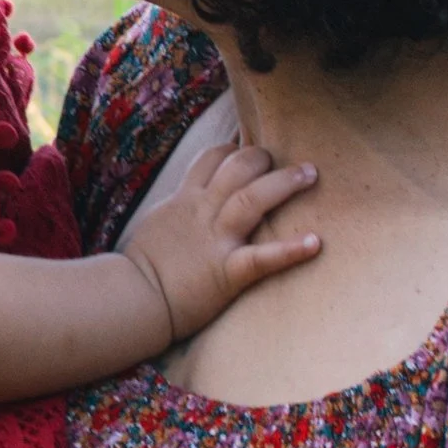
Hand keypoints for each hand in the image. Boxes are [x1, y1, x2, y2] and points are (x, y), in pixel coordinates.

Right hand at [121, 140, 319, 340]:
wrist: (132, 299)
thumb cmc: (141, 267)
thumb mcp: (158, 222)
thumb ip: (179, 207)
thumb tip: (191, 199)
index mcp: (186, 200)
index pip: (213, 157)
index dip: (236, 148)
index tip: (253, 148)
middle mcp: (203, 213)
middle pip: (238, 168)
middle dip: (264, 157)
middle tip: (287, 163)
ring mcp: (216, 240)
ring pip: (252, 199)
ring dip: (284, 184)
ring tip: (310, 174)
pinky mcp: (227, 272)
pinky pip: (262, 258)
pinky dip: (290, 250)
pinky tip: (315, 243)